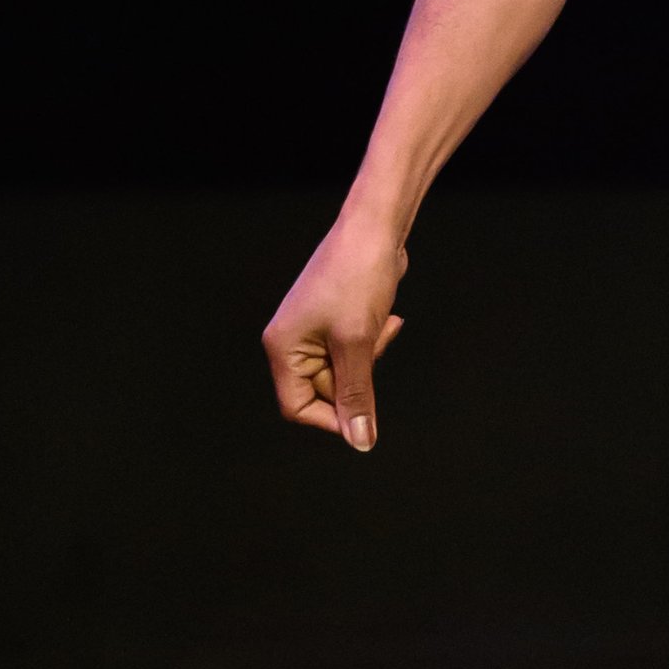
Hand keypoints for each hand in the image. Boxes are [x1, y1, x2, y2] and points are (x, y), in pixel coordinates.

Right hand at [263, 218, 407, 451]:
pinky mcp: (335, 319)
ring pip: (344, 370)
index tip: (364, 413)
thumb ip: (356, 395)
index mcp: (283, 348)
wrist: (374, 227)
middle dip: (357, 376)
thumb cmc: (358, 278)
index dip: (331, 417)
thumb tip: (360, 441)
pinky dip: (373, 340)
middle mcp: (292, 341)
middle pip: (324, 390)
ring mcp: (313, 329)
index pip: (297, 407)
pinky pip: (354, 348)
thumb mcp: (358, 344)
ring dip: (369, 357)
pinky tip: (386, 317)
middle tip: (374, 346)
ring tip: (379, 325)